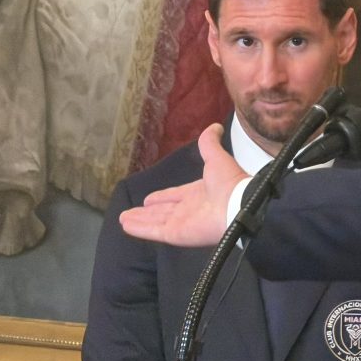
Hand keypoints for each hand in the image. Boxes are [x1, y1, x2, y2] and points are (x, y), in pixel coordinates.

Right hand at [119, 123, 247, 245]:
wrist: (238, 205)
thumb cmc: (228, 182)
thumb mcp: (216, 157)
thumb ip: (210, 143)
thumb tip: (215, 126)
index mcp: (200, 193)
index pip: (176, 196)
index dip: (163, 196)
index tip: (149, 198)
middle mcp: (190, 209)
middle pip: (164, 211)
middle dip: (148, 211)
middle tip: (130, 211)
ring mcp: (182, 223)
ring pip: (156, 221)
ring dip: (140, 220)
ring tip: (122, 219)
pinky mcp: (177, 234)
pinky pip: (154, 231)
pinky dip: (140, 229)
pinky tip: (126, 226)